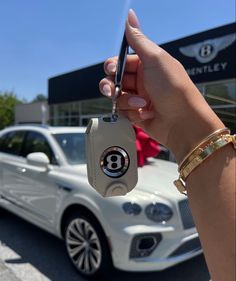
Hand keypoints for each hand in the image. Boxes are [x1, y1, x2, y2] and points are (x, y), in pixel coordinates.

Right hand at [99, 9, 223, 161]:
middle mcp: (141, 81)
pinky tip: (146, 114)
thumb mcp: (155, 59)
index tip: (112, 69)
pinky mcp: (137, 114)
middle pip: (113, 80)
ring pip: (116, 97)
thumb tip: (129, 15)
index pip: (120, 62)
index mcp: (146, 65)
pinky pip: (123, 112)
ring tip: (140, 104)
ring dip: (126, 101)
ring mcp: (138, 99)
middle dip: (111, 85)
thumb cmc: (172, 87)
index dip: (112, 66)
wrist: (183, 121)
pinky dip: (133, 113)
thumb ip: (138, 40)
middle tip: (112, 90)